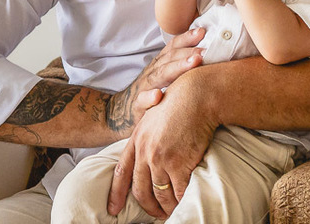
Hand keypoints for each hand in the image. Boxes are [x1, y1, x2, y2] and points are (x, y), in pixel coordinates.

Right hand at [105, 28, 204, 134]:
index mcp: (160, 64)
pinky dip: (149, 98)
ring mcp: (144, 88)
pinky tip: (157, 96)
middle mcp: (152, 72)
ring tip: (194, 62)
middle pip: (170, 58)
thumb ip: (180, 66)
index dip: (187, 38)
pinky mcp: (137, 106)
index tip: (203, 31)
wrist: (120, 112)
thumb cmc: (150, 92)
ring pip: (160, 76)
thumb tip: (207, 55)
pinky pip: (142, 101)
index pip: (173, 47)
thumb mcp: (164, 77)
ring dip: (177, 67)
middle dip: (189, 52)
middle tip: (206, 50)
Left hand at [107, 70, 218, 217]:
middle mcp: (144, 151)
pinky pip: (179, 191)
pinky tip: (185, 203)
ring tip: (173, 211)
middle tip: (157, 214)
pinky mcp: (179, 164)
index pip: (121, 171)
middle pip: (140, 189)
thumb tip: (151, 157)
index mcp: (136, 139)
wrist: (196, 96)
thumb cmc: (180, 103)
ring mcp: (160, 159)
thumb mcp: (155, 118)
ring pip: (161, 193)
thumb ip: (149, 138)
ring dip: (167, 206)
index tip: (113, 209)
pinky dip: (182, 201)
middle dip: (148, 206)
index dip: (116, 193)